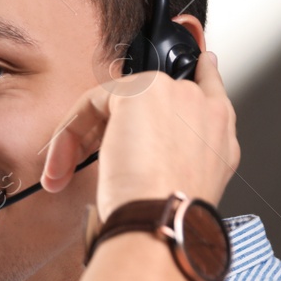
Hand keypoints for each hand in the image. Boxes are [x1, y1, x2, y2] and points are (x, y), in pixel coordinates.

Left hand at [40, 50, 238, 219]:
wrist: (161, 220)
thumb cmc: (164, 217)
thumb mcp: (177, 186)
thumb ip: (171, 157)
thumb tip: (135, 154)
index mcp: (219, 133)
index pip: (210, 87)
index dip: (203, 71)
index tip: (201, 60)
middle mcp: (205, 109)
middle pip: (149, 97)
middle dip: (107, 127)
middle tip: (78, 159)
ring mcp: (179, 95)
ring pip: (116, 101)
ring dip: (82, 136)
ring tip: (63, 172)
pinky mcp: (144, 91)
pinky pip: (92, 101)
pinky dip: (69, 133)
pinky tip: (61, 164)